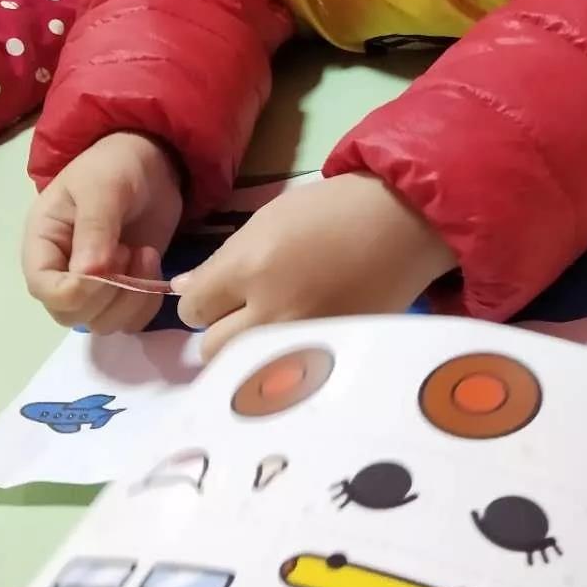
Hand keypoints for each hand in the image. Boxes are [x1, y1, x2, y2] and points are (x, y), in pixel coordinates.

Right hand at [23, 132, 183, 334]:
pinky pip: (131, 320)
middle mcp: (62, 272)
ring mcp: (94, 286)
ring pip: (103, 323)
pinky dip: (147, 302)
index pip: (44, 289)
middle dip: (109, 292)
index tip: (110, 262)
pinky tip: (152, 265)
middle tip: (130, 251)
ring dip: (131, 296)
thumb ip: (94, 228)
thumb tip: (88, 274)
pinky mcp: (123, 290)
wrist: (149, 164)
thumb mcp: (101, 187)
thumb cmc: (114, 167)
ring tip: (143, 254)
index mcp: (43, 244)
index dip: (77, 290)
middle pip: (72, 315)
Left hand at [172, 173, 455, 360]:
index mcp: (250, 268)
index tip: (223, 292)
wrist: (403, 224)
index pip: (193, 307)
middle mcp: (270, 312)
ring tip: (273, 332)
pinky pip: (287, 376)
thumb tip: (183, 289)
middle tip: (246, 313)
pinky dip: (286, 363)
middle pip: (211, 348)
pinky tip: (299, 344)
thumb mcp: (269, 219)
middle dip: (222, 330)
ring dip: (249, 354)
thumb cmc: (333, 210)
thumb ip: (222, 260)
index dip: (204, 298)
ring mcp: (302, 341)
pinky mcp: (330, 358)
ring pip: (245, 371)